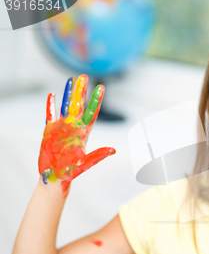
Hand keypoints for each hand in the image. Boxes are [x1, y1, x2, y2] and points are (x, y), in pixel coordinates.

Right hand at [38, 74, 115, 195]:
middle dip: (82, 91)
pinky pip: (50, 114)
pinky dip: (51, 105)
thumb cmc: (71, 172)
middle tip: (84, 76)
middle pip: (79, 105)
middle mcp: (74, 127)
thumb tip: (113, 150)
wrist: (56, 177)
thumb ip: (98, 156)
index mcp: (84, 133)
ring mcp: (62, 127)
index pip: (92, 113)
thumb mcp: (85, 163)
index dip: (96, 101)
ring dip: (68, 93)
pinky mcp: (50, 130)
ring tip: (71, 80)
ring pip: (66, 106)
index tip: (101, 88)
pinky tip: (53, 95)